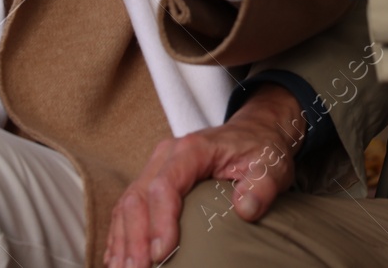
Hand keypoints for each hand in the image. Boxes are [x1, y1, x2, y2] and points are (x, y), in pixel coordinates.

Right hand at [106, 84, 303, 267]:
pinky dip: (120, 235)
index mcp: (192, 149)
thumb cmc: (259, 150)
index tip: (162, 253)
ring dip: (122, 241)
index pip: (165, 185)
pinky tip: (117, 259)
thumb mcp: (270, 166)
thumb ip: (261, 186)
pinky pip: (127, 209)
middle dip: (135, 238)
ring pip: (127, 205)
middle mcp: (166, 156)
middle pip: (138, 197)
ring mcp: (155, 168)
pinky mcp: (152, 181)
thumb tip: (246, 209)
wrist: (253, 133)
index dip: (160, 221)